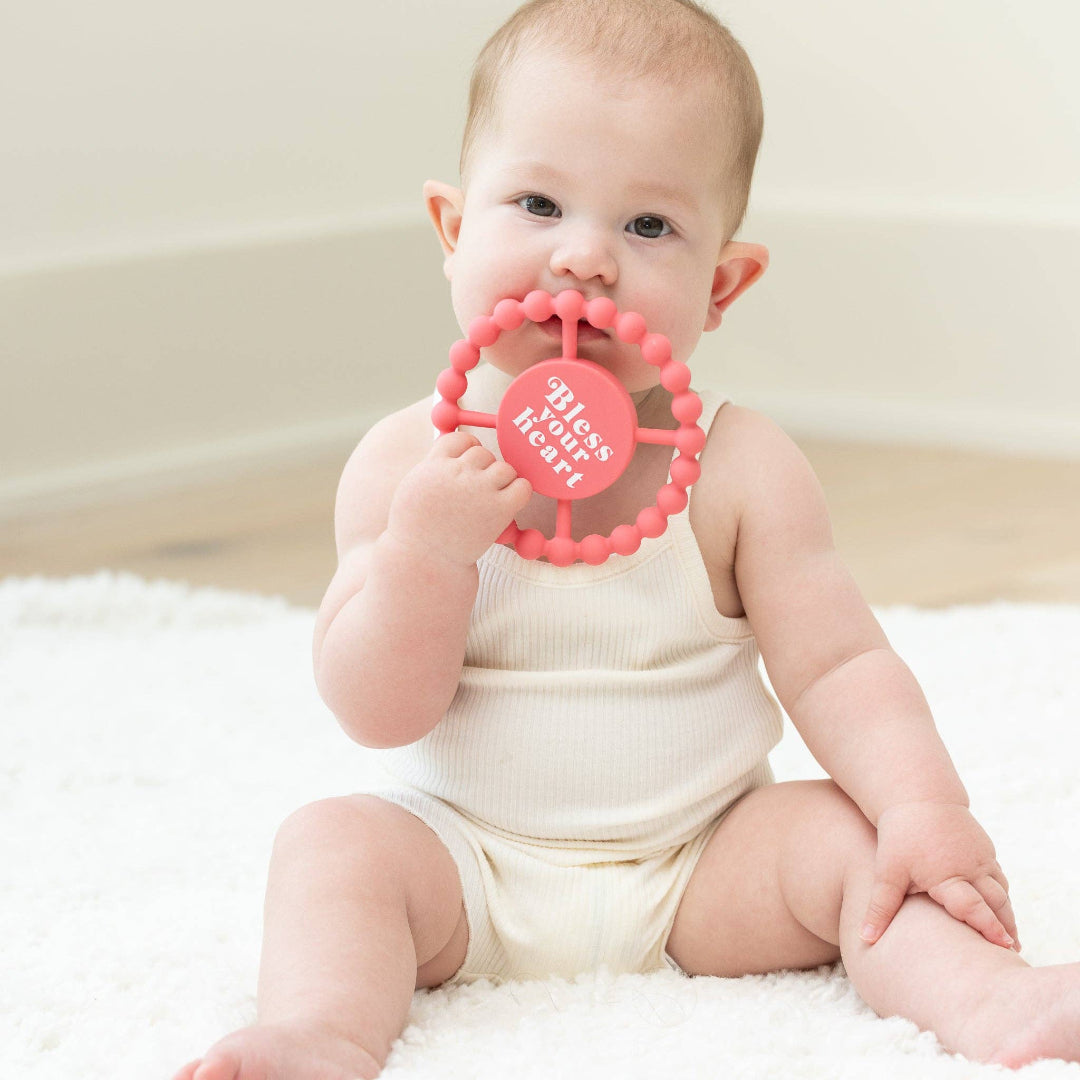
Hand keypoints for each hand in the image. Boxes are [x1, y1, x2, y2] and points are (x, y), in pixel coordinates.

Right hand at [387, 432, 531, 566]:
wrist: (425, 561)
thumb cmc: (415, 531)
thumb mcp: (412, 491)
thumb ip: (431, 468)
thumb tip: (451, 454)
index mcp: (434, 465)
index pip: (461, 440)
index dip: (468, 450)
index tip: (468, 466)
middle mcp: (458, 472)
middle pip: (483, 453)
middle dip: (484, 469)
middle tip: (479, 490)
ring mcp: (480, 489)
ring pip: (505, 468)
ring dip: (502, 481)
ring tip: (492, 500)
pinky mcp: (499, 509)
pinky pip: (523, 487)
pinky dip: (519, 492)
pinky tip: (509, 504)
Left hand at [861, 800, 1018, 950]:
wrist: (918, 795)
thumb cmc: (899, 835)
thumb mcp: (887, 871)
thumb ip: (881, 907)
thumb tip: (865, 940)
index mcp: (948, 875)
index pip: (974, 906)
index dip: (988, 926)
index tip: (1004, 946)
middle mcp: (971, 868)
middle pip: (996, 903)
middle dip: (1006, 928)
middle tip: (1012, 954)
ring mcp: (982, 858)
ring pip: (1001, 892)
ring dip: (1007, 915)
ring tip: (1009, 940)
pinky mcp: (985, 850)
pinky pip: (999, 878)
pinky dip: (1002, 897)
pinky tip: (1000, 912)